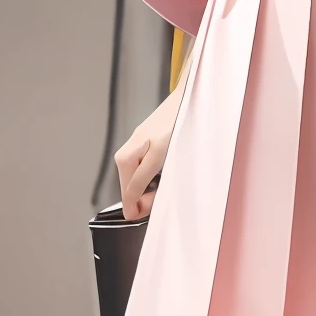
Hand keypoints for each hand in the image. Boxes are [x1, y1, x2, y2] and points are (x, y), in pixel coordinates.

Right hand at [114, 86, 182, 219]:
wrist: (189, 98)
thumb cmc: (175, 125)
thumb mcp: (157, 157)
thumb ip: (143, 180)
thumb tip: (131, 204)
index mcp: (126, 157)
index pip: (127, 192)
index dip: (137, 208)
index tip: (144, 217)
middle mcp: (128, 152)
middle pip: (131, 185)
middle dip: (144, 197)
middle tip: (160, 202)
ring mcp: (139, 146)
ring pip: (139, 177)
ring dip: (150, 187)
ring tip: (165, 188)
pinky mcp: (150, 142)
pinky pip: (146, 167)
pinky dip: (154, 176)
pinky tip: (166, 174)